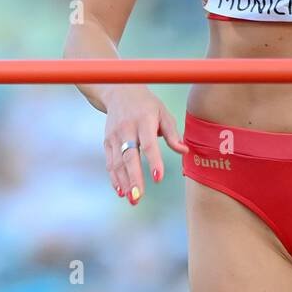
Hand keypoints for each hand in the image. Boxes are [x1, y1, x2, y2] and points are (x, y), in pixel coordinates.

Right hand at [101, 86, 188, 204]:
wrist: (119, 92)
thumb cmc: (147, 106)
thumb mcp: (163, 113)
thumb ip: (173, 133)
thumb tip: (184, 151)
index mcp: (144, 121)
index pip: (149, 144)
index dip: (153, 161)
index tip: (158, 178)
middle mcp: (127, 129)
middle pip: (129, 157)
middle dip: (134, 178)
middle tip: (139, 197)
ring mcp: (114, 136)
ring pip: (117, 163)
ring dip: (124, 182)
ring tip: (133, 199)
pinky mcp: (107, 142)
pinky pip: (110, 162)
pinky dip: (115, 178)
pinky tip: (121, 191)